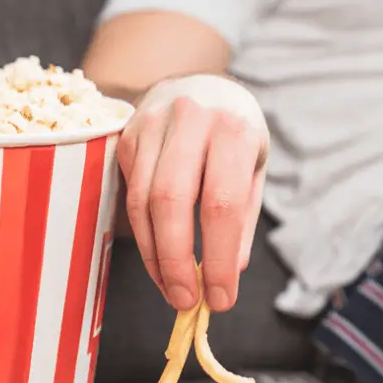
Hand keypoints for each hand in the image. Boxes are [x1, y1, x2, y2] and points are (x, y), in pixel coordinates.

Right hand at [117, 74, 267, 311]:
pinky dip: (143, 236)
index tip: (220, 298)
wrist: (200, 82)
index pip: (222, 203)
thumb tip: (230, 270)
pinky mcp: (127, 136)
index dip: (218, 257)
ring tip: (172, 289)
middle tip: (186, 301)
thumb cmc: (236, 130)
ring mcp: (153, 125)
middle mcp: (191, 121)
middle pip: (173, 202)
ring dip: (155, 256)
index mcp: (234, 129)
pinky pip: (129, 194)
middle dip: (177, 262)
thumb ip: (244, 215)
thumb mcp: (255, 165)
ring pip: (143, 202)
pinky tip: (158, 259)